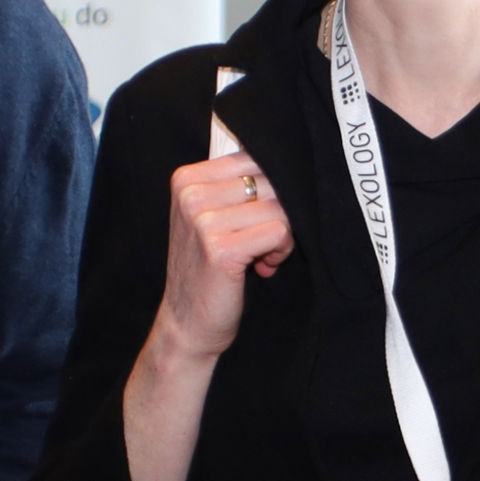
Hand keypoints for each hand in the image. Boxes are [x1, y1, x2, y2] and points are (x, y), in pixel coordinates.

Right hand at [149, 151, 292, 366]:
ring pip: (279, 206)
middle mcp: (192, 193)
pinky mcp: (220, 248)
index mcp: (187, 178)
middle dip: (278, 213)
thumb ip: (241, 187)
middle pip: (270, 181)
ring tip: (261, 256)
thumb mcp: (214, 217)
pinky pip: (279, 231)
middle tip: (262, 243)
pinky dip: (281, 250)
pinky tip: (262, 267)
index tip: (255, 218)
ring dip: (282, 236)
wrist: (188, 323)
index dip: (270, 189)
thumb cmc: (208, 268)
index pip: (256, 158)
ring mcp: (202, 220)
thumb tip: (292, 164)